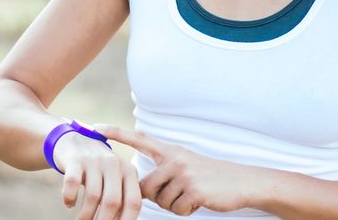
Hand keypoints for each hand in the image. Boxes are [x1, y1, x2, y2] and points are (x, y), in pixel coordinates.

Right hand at [53, 131, 141, 219]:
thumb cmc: (99, 169)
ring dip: (85, 215)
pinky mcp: (75, 160)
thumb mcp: (116, 179)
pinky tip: (69, 204)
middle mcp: (114, 164)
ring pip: (92, 196)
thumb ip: (121, 198)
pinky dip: (69, 198)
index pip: (134, 202)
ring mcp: (95, 160)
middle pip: (112, 201)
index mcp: (129, 171)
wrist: (76, 140)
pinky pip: (72, 183)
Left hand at [94, 125, 250, 215]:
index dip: (117, 133)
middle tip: (179, 192)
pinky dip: (186, 210)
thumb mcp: (185, 165)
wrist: (241, 182)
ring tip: (192, 194)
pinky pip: (176, 209)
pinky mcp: (193, 189)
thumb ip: (163, 171)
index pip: (139, 139)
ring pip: (160, 201)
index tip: (96, 127)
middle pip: (145, 186)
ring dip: (174, 204)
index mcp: (171, 151)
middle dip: (157, 197)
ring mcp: (184, 173)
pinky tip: (200, 200)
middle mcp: (175, 158)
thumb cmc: (209, 177)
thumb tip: (140, 189)